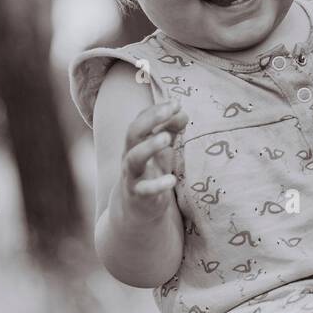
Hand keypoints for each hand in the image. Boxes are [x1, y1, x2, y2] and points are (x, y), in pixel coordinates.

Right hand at [114, 99, 187, 220]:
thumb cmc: (151, 172)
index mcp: (135, 143)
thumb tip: (182, 111)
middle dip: (150, 120)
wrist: (136, 209)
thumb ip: (171, 129)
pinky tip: (172, 180)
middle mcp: (129, 156)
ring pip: (134, 158)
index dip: (156, 110)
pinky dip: (157, 185)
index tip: (176, 103)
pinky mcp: (138, 196)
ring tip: (167, 138)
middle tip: (169, 110)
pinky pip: (145, 190)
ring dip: (149, 146)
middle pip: (132, 133)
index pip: (140, 120)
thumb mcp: (162, 150)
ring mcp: (132, 176)